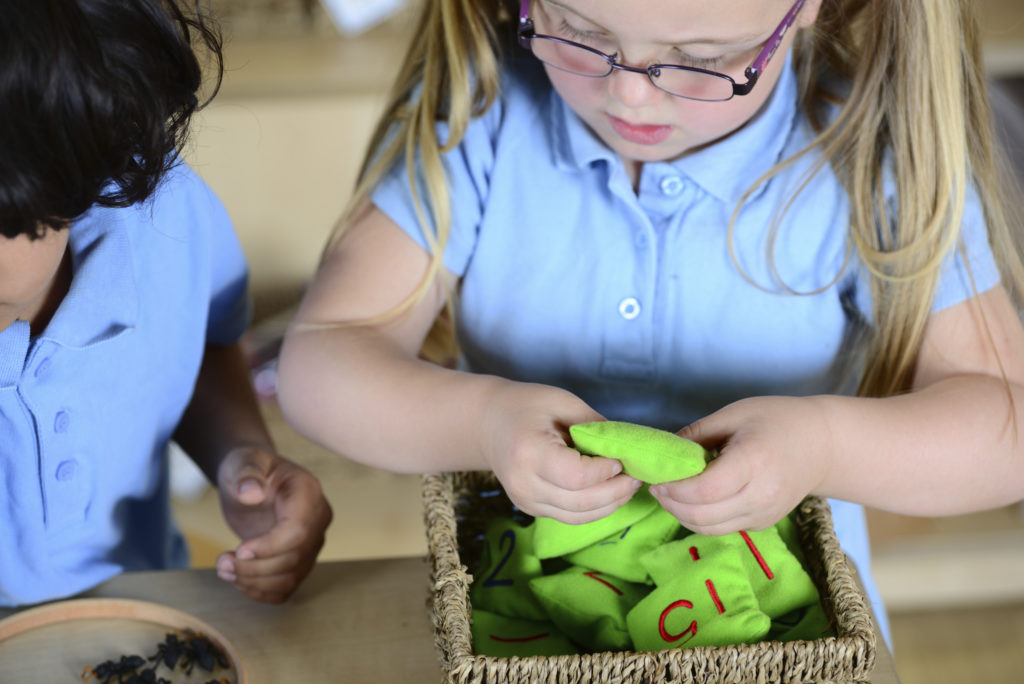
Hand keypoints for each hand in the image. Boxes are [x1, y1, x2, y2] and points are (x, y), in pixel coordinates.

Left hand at [214, 445, 332, 602]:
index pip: (298, 530)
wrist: (252, 482)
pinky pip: (286, 587)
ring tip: (224, 569)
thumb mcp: (242, 462)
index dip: (269, 546)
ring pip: (290, 576)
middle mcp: (318, 519)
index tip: (238, 551)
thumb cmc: (248, 469)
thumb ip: (247, 473)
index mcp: (308, 492)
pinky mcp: (301, 560)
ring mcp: (312, 542)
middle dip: (253, 567)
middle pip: (293, 557)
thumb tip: (251, 492)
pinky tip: (238, 580)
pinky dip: (261, 591)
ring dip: (253, 581)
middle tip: (220, 562)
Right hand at [479, 381, 641, 523]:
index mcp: (528, 452)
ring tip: (628, 486)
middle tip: (637, 477)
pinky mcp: (530, 509)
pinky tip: (610, 492)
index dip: (605, 472)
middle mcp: (523, 483)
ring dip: (610, 504)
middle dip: (616, 492)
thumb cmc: (526, 405)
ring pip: (578, 516)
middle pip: (580, 502)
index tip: (620, 459)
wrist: (487, 422)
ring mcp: (525, 501)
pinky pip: (570, 517)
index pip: (576, 477)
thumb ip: (594, 426)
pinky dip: (595, 508)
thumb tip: (627, 449)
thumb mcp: (562, 401)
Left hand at [650, 396, 833, 534]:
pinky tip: (694, 500)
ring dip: (682, 516)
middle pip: (702, 515)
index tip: (658, 478)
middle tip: (658, 487)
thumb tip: (663, 452)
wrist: (823, 444)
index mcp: (752, 462)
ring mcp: (764, 514)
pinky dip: (702, 519)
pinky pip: (723, 529)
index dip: (673, 489)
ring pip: (709, 529)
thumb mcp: (734, 414)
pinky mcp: (764, 523)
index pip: (703, 490)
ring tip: (671, 495)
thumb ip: (696, 434)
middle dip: (671, 504)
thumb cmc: (777, 420)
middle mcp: (760, 495)